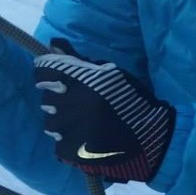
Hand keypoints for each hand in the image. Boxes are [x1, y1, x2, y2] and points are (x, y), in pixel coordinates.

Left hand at [32, 40, 175, 182]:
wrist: (152, 137)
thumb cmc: (133, 100)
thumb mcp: (111, 73)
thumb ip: (80, 60)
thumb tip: (53, 42)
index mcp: (81, 82)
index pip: (42, 73)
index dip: (48, 75)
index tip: (58, 79)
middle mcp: (72, 105)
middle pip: (46, 99)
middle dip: (59, 99)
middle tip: (78, 104)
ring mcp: (71, 131)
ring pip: (50, 124)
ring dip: (63, 122)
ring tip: (83, 124)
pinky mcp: (73, 152)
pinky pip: (58, 145)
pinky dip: (69, 143)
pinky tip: (85, 140)